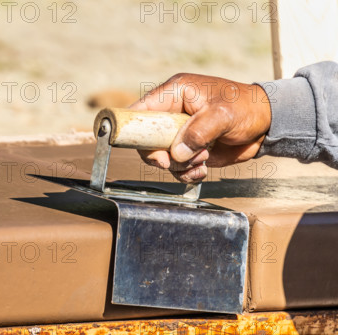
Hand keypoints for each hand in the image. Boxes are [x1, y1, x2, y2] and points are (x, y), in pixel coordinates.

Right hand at [129, 73, 270, 182]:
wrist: (267, 124)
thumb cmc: (247, 107)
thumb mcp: (223, 114)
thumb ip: (198, 132)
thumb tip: (177, 153)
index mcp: (175, 94)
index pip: (141, 109)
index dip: (136, 129)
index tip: (148, 147)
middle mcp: (173, 113)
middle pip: (146, 139)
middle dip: (159, 154)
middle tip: (172, 162)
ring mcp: (180, 133)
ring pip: (162, 156)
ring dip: (179, 165)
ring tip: (203, 158)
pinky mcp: (189, 149)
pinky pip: (176, 167)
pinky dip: (187, 173)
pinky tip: (203, 168)